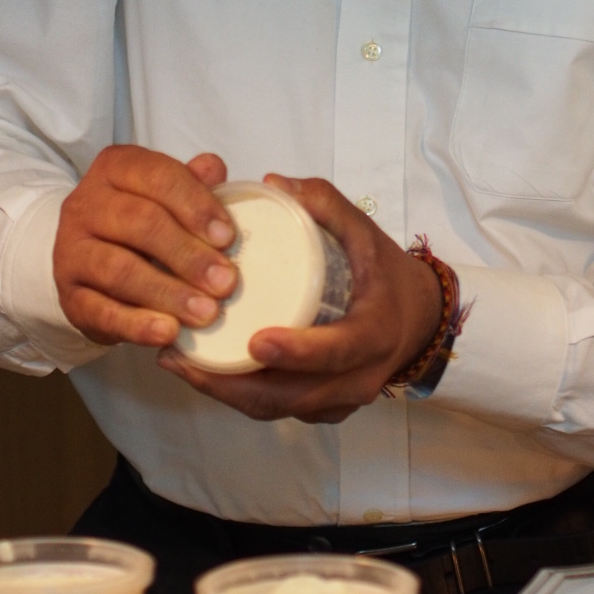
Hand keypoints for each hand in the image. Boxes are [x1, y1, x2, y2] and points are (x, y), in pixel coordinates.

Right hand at [54, 146, 237, 347]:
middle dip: (188, 254)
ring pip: (119, 270)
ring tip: (206, 312)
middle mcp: (85, 204)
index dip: (196, 206)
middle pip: (139, 223)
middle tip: (226, 282)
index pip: (158, 176)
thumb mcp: (167, 195)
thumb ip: (193, 183)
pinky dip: (137, 324)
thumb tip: (214, 168)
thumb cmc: (141, 222)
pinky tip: (169, 333)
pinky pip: (101, 311)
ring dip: (167, 293)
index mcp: (115, 168)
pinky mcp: (68, 296)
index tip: (228, 237)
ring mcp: (70, 251)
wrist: (90, 261)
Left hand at [156, 176, 445, 423]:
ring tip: (176, 362)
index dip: (297, 351)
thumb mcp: (366, 232)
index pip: (336, 352)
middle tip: (182, 355)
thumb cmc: (386, 273)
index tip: (255, 341)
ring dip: (223, 391)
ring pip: (275, 409)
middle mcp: (359, 378)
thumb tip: (274, 182)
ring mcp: (339, 401)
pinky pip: (276, 411)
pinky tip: (201, 372)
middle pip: (290, 394)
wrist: (417, 319)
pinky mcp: (322, 411)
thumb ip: (326, 203)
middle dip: (232, 382)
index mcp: (374, 334)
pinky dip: (237, 396)